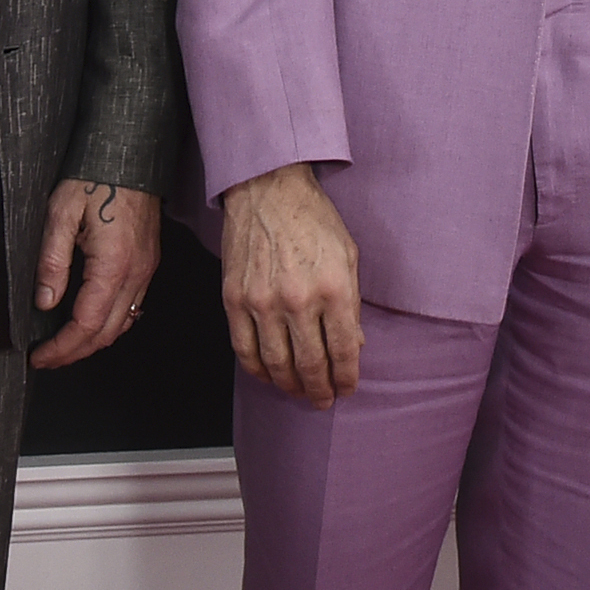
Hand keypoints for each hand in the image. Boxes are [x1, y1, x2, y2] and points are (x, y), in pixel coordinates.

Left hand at [29, 179, 163, 369]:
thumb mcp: (60, 213)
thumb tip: (44, 302)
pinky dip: (111, 324)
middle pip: (106, 332)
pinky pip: (133, 306)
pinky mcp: (148, 262)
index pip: (86, 324)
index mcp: (113, 264)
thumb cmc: (95, 177)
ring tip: (64, 346)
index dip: (60, 348)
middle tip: (46, 358)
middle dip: (74, 353)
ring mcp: (146, 269)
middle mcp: (136, 272)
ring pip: (122, 324)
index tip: (37, 356)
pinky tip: (92, 322)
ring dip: (93, 341)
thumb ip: (52, 262)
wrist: (130, 154)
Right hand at [220, 162, 362, 406]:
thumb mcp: (348, 255)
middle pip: (310, 364)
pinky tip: (269, 375)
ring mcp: (263, 302)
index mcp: (334, 287)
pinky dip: (257, 370)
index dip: (347, 377)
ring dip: (290, 386)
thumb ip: (352, 302)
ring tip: (299, 392)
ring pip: (277, 364)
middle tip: (323, 400)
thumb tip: (354, 343)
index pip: (344, 350)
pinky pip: (244, 349)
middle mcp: (299, 299)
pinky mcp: (235, 299)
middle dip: (320, 390)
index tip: (347, 388)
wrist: (268, 190)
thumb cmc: (312, 218)